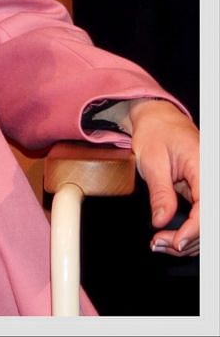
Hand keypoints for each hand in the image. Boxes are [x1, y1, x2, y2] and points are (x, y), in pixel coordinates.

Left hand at [127, 99, 199, 255]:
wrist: (158, 120)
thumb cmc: (156, 134)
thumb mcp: (152, 162)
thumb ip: (160, 193)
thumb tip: (161, 221)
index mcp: (205, 169)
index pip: (208, 209)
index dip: (194, 230)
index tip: (175, 242)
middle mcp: (211, 181)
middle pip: (209, 222)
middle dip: (187, 240)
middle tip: (158, 244)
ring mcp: (209, 189)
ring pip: (207, 226)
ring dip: (188, 241)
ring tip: (160, 244)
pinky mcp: (203, 195)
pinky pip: (201, 219)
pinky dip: (188, 233)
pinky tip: (169, 239)